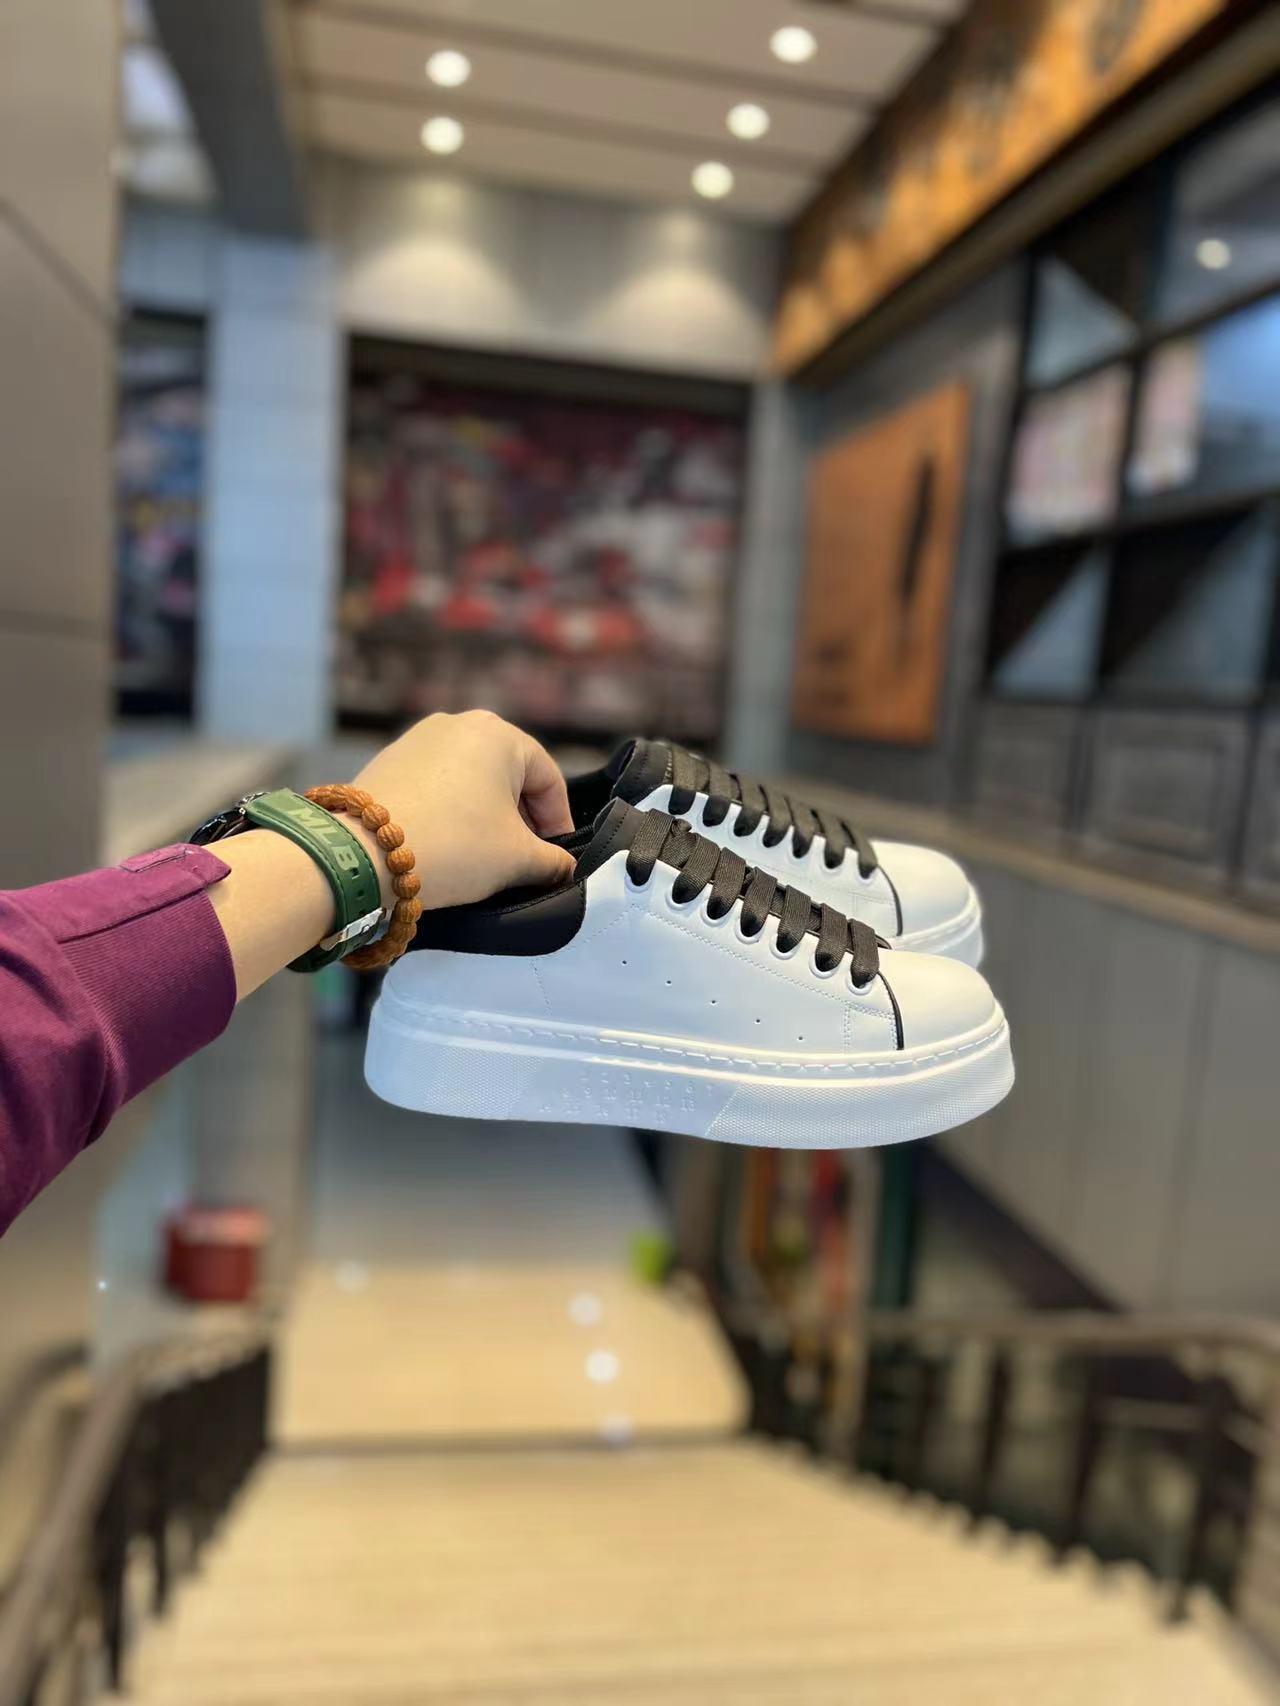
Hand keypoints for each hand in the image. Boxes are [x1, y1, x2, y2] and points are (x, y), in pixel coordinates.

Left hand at [351, 710, 575, 910]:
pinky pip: (434, 786)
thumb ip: (552, 861)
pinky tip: (445, 846)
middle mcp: (458, 723)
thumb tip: (563, 867)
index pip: (548, 778)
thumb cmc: (454, 847)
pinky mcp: (387, 761)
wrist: (363, 854)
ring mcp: (417, 739)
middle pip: (508, 775)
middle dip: (521, 818)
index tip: (557, 856)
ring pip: (469, 780)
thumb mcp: (517, 859)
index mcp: (499, 734)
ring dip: (484, 816)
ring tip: (483, 857)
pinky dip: (449, 812)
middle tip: (523, 859)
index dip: (560, 821)